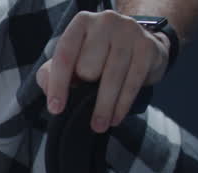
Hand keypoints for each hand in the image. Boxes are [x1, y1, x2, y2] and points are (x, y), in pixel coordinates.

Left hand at [36, 10, 170, 131]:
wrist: (140, 41)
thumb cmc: (97, 53)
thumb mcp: (71, 58)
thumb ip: (51, 72)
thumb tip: (49, 91)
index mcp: (82, 22)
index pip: (65, 56)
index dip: (58, 85)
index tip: (56, 109)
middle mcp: (106, 22)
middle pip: (89, 68)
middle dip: (86, 87)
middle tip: (88, 94)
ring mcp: (130, 32)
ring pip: (111, 78)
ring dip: (103, 107)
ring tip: (98, 126)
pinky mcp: (148, 47)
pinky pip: (132, 83)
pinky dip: (122, 105)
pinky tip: (115, 118)